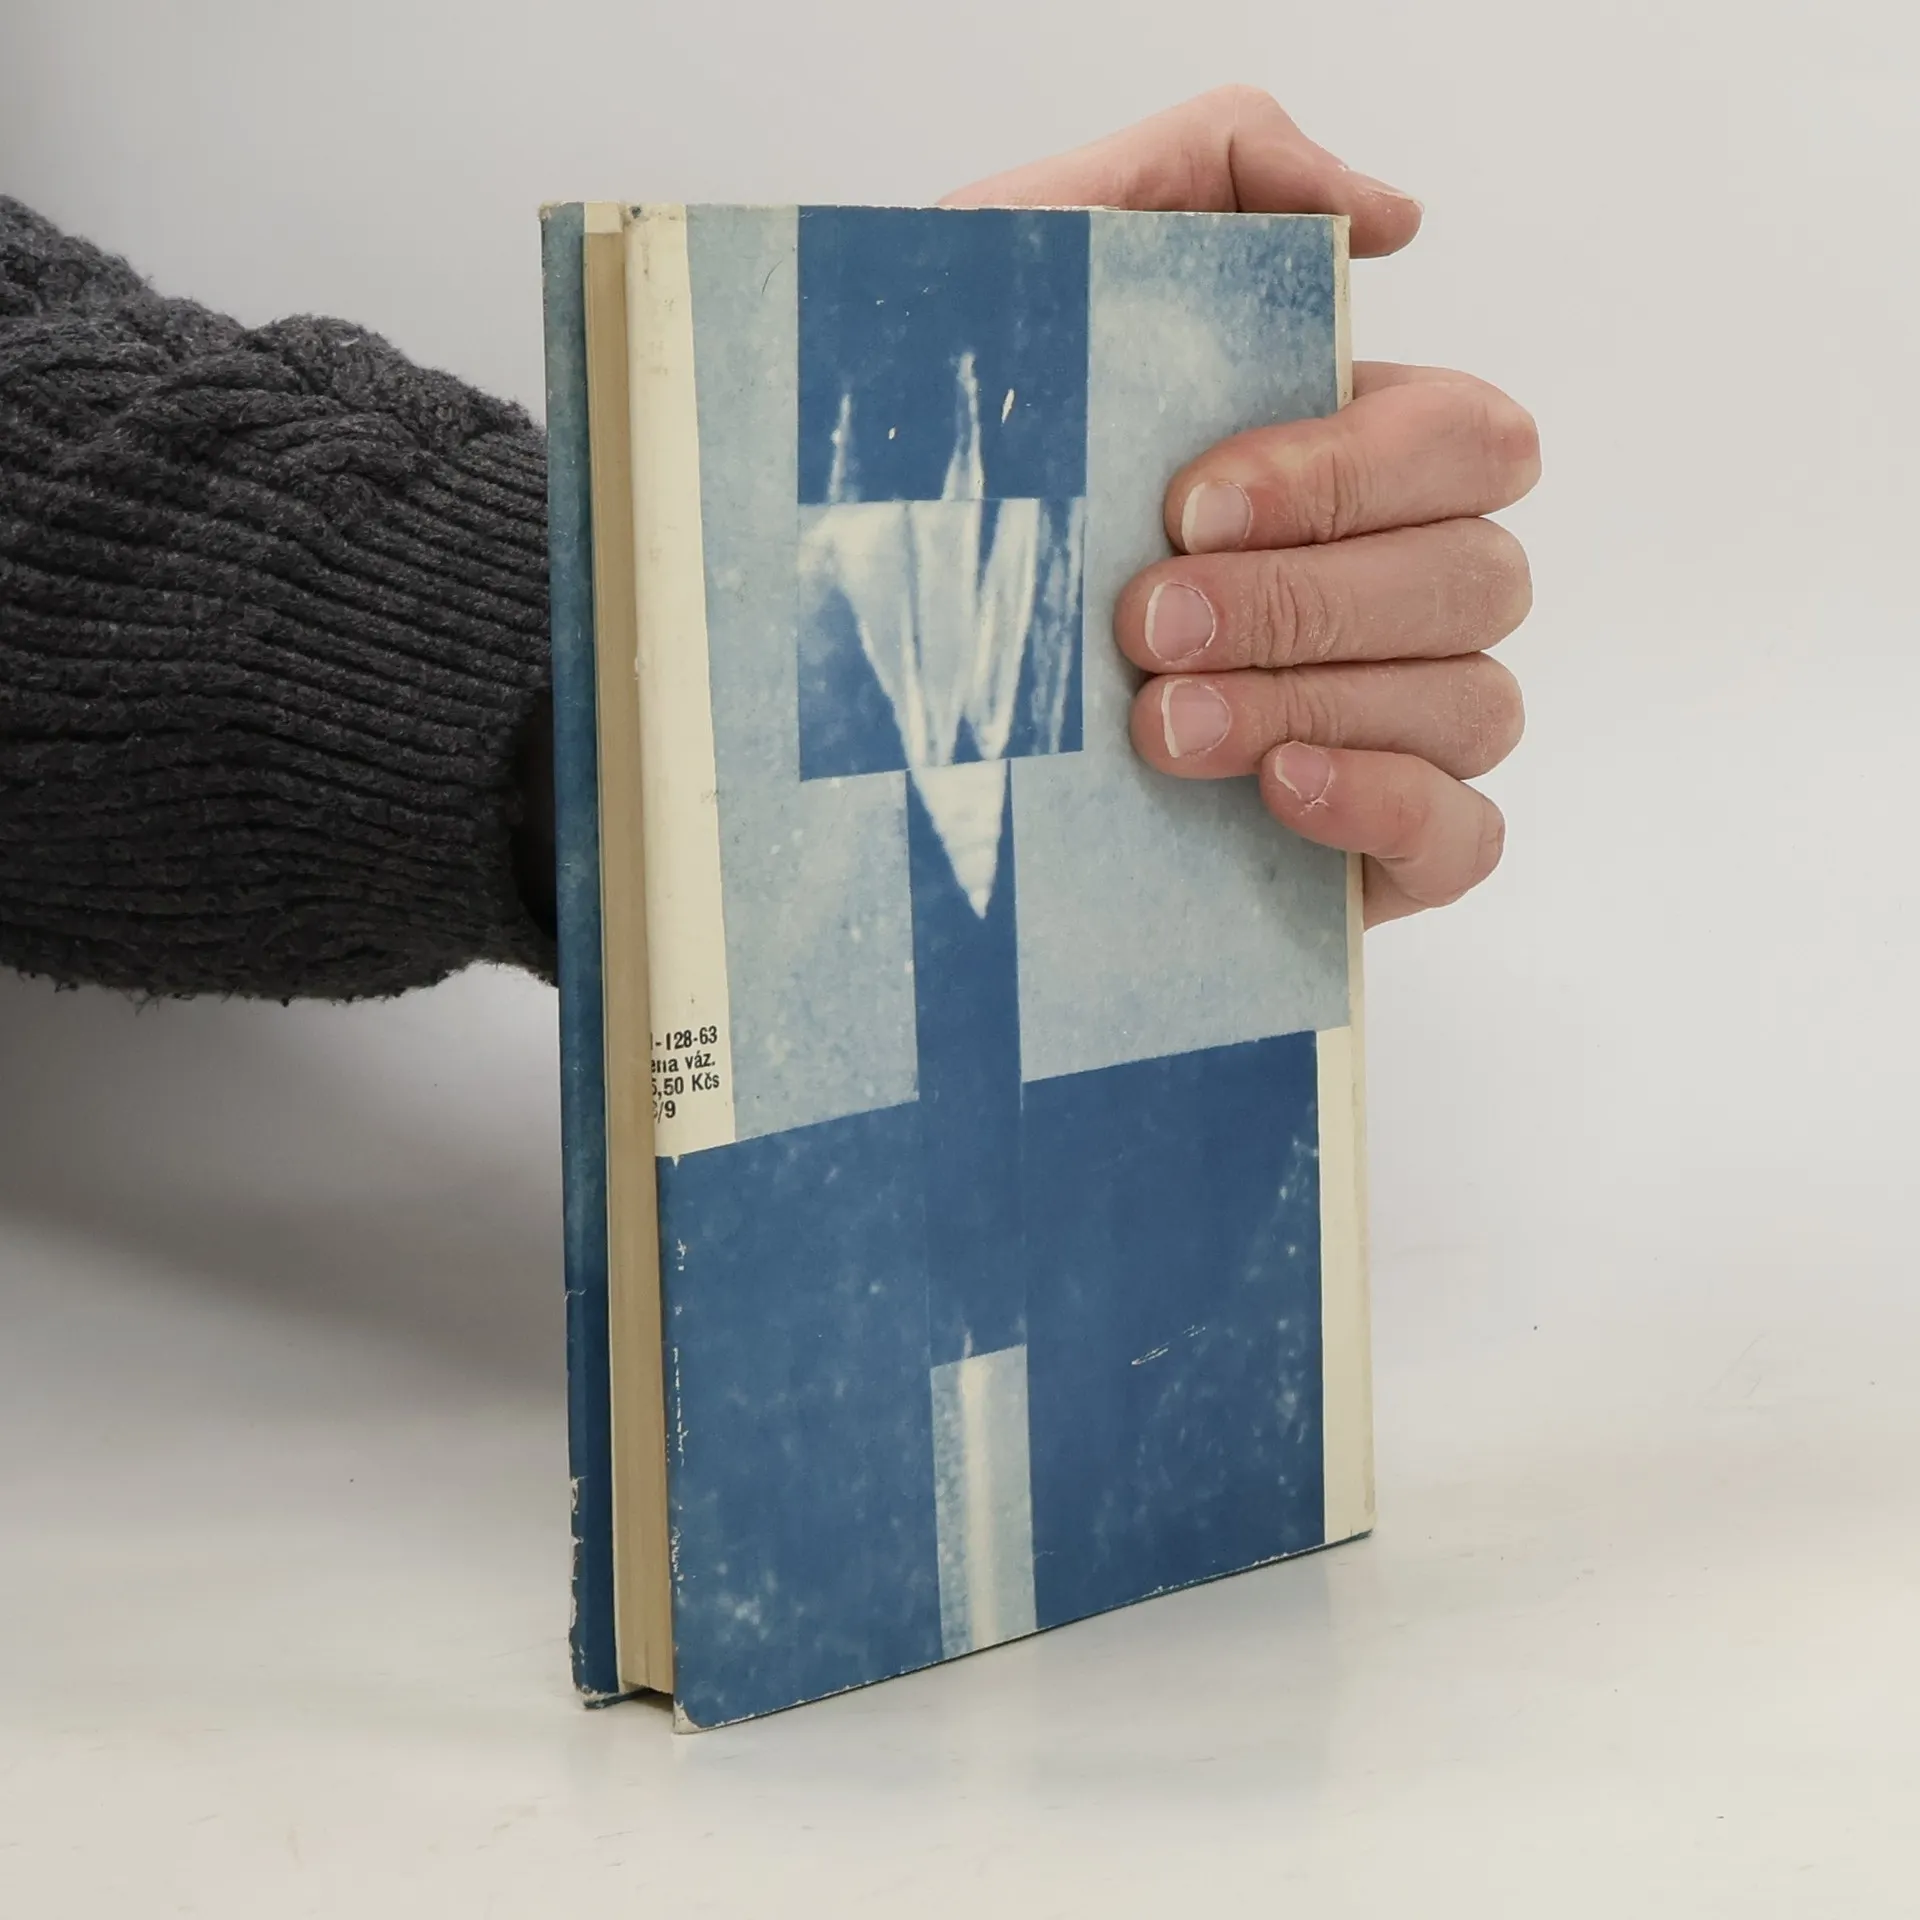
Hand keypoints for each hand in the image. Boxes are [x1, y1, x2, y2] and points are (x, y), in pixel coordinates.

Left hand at [945, 88, 1538, 923]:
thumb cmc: (952, 475)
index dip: (1349, 474)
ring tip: (1159, 726)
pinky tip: (1276, 788)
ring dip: (1318, 702)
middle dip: (1306, 603)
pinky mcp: (1371, 850)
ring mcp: (1392, 721)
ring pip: (1474, 700)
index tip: (1184, 507)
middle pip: (1477, 574)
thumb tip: (1394, 219)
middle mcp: (1390, 587)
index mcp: (1344, 460)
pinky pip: (1462, 836)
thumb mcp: (1028, 268)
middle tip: (1142, 625)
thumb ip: (1206, 170)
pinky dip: (1390, 805)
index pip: (1464, 443)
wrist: (859, 683)